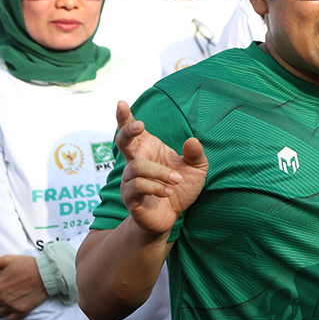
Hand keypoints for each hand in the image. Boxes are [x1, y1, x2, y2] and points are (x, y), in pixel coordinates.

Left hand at [0, 255, 47, 319]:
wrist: (47, 272)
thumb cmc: (27, 264)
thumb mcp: (7, 260)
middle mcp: (2, 298)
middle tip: (5, 294)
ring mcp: (11, 306)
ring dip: (3, 309)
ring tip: (10, 302)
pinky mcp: (22, 311)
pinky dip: (11, 317)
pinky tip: (15, 309)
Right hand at [116, 100, 208, 235]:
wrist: (172, 216)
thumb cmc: (181, 188)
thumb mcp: (197, 170)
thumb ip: (196, 155)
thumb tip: (191, 141)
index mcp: (148, 150)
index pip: (133, 130)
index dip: (124, 117)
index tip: (121, 103)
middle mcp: (136, 161)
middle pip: (122, 142)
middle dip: (127, 131)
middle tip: (139, 126)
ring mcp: (130, 179)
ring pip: (137, 167)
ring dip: (160, 173)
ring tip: (176, 180)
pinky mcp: (130, 197)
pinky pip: (137, 186)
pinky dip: (155, 187)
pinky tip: (167, 192)